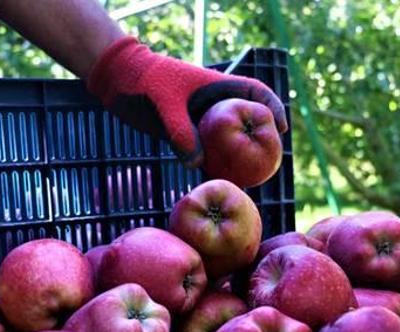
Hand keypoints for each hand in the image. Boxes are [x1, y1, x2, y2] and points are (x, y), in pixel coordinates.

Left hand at [87, 36, 287, 166]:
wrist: (117, 81)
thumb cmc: (144, 82)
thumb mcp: (163, 104)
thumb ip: (180, 131)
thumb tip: (198, 163)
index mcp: (216, 86)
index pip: (255, 92)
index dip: (273, 108)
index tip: (282, 128)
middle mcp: (212, 105)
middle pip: (246, 121)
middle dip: (259, 140)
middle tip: (266, 163)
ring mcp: (199, 121)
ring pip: (227, 141)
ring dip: (237, 159)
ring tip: (248, 180)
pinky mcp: (184, 135)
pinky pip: (204, 153)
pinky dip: (212, 167)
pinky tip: (218, 184)